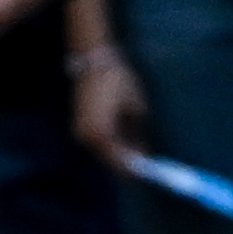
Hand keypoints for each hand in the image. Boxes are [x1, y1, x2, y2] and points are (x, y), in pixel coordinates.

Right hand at [69, 33, 150, 167]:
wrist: (94, 60)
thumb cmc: (118, 80)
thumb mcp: (136, 108)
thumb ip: (138, 136)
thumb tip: (144, 156)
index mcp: (100, 134)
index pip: (120, 162)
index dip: (137, 170)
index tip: (152, 174)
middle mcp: (86, 138)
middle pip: (110, 161)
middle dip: (130, 166)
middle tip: (150, 167)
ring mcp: (80, 133)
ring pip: (104, 154)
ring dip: (122, 157)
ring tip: (142, 155)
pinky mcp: (79, 127)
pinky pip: (99, 144)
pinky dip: (114, 147)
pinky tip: (129, 144)